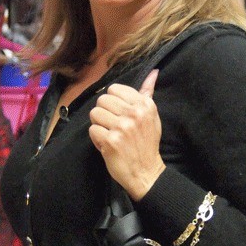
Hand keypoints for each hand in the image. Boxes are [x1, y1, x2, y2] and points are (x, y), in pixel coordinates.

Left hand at [89, 69, 165, 200]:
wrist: (146, 172)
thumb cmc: (147, 143)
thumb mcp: (151, 116)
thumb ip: (147, 93)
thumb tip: (153, 72)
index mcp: (145, 105)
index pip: (114, 89)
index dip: (113, 102)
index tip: (120, 114)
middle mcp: (134, 114)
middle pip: (102, 100)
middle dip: (104, 113)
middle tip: (114, 126)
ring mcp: (122, 127)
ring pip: (95, 113)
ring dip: (100, 126)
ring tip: (111, 135)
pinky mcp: (111, 141)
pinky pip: (92, 130)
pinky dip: (97, 139)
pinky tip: (108, 144)